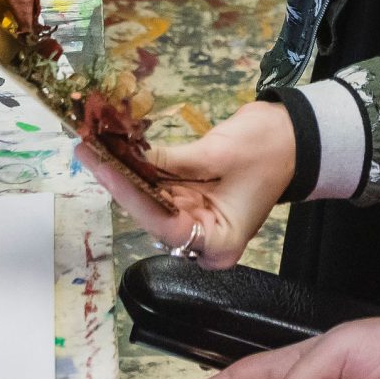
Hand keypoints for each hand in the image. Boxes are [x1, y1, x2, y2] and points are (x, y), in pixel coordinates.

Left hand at [74, 99, 294, 268]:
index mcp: (218, 243)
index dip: (130, 193)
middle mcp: (201, 238)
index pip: (164, 223)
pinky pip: (156, 184)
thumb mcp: (219, 153)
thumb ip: (170, 160)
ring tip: (91, 145)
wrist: (293, 135)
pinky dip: (136, 165)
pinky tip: (111, 146)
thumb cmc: (268, 148)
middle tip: (86, 150)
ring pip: (148, 198)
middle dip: (119, 180)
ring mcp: (194, 217)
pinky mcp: (188, 197)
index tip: (101, 166)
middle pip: (150, 212)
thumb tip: (126, 154)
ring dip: (121, 171)